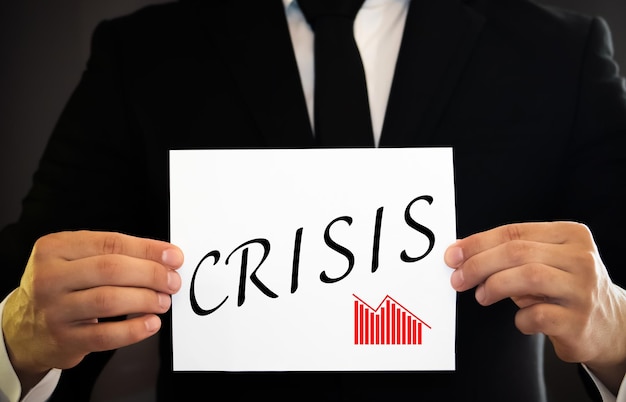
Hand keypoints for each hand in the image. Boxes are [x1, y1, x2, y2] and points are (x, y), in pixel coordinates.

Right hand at [2, 230, 182, 393]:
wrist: (25, 328)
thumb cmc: (62, 287)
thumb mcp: (75, 260)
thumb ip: (114, 254)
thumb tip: (165, 258)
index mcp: (55, 248)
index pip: (110, 243)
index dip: (148, 249)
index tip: (174, 257)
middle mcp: (49, 277)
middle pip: (111, 269)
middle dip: (151, 274)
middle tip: (172, 281)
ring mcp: (54, 309)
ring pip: (109, 300)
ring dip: (145, 300)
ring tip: (163, 301)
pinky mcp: (63, 339)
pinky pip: (105, 335)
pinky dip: (134, 330)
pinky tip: (150, 323)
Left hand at [444, 221, 625, 393]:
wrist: (608, 324)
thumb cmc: (564, 288)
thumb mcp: (545, 262)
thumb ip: (511, 254)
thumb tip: (461, 255)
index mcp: (570, 235)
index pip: (514, 232)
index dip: (477, 243)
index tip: (453, 255)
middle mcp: (580, 258)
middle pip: (517, 252)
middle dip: (479, 264)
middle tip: (458, 279)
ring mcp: (583, 289)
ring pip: (528, 277)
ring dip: (494, 286)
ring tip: (481, 296)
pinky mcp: (579, 321)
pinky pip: (538, 315)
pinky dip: (520, 318)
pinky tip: (522, 319)